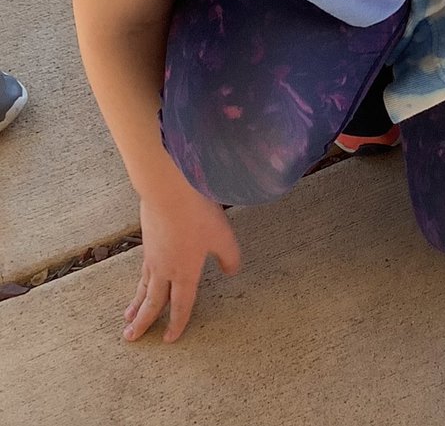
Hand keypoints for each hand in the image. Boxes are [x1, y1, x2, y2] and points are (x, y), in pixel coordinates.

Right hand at [124, 180, 240, 343]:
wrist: (168, 191)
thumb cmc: (198, 214)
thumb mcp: (223, 236)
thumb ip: (229, 257)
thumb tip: (231, 273)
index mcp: (184, 273)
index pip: (181, 305)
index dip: (177, 323)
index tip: (169, 339)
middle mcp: (165, 269)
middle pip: (152, 302)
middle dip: (143, 322)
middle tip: (130, 339)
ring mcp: (153, 256)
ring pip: (143, 287)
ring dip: (136, 305)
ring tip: (126, 318)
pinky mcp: (147, 242)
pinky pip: (142, 271)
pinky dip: (139, 283)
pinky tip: (139, 282)